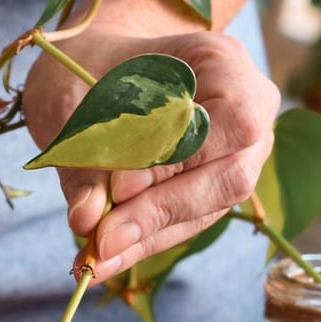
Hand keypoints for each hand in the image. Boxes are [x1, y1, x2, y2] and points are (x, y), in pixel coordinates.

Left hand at [21, 0, 280, 280]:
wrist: (94, 65)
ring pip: (207, 208)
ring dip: (147, 237)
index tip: (121, 188)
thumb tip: (87, 219)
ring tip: (92, 259)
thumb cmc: (85, 65)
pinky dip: (140, 241)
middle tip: (101, 239)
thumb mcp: (72, 97)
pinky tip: (102, 260)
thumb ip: (84, 156)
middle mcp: (248, 108)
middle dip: (161, 211)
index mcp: (223, 62)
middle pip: (229, 176)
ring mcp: (237, 153)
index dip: (181, 159)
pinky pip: (184, 221)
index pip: (231, 122)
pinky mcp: (212, 187)